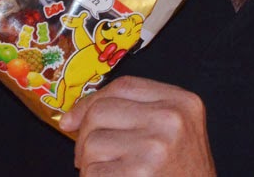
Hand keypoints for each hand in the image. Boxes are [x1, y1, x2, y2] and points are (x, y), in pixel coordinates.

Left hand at [60, 76, 215, 175]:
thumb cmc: (182, 172)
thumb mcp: (174, 131)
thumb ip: (136, 113)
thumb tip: (72, 118)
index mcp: (181, 102)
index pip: (123, 86)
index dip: (90, 101)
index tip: (72, 119)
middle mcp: (170, 120)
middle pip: (101, 112)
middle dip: (85, 137)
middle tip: (93, 157)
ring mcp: (155, 147)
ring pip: (92, 143)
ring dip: (90, 164)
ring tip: (112, 173)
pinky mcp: (139, 173)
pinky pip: (93, 172)